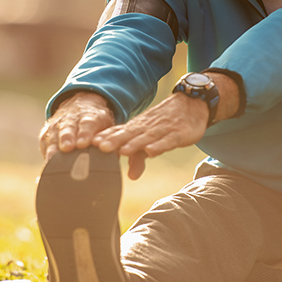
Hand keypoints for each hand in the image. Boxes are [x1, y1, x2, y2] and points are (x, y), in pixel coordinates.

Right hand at [38, 92, 114, 160]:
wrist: (80, 106)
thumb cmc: (97, 124)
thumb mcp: (107, 127)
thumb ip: (110, 142)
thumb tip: (116, 162)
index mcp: (90, 117)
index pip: (88, 124)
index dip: (85, 133)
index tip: (83, 143)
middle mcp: (71, 119)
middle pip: (68, 128)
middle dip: (67, 137)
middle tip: (68, 147)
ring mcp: (57, 125)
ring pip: (54, 135)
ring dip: (53, 147)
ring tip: (52, 159)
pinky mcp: (47, 133)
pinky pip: (45, 143)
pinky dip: (45, 153)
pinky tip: (47, 166)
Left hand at [91, 93, 208, 179]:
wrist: (191, 104)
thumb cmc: (166, 123)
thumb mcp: (151, 140)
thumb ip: (140, 158)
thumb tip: (131, 177)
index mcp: (138, 128)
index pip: (119, 132)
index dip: (106, 137)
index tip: (90, 144)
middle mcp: (147, 128)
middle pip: (129, 134)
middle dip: (115, 140)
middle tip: (100, 147)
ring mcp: (163, 130)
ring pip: (146, 137)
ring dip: (134, 144)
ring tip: (122, 151)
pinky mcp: (178, 134)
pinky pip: (168, 140)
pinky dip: (159, 145)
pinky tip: (151, 151)